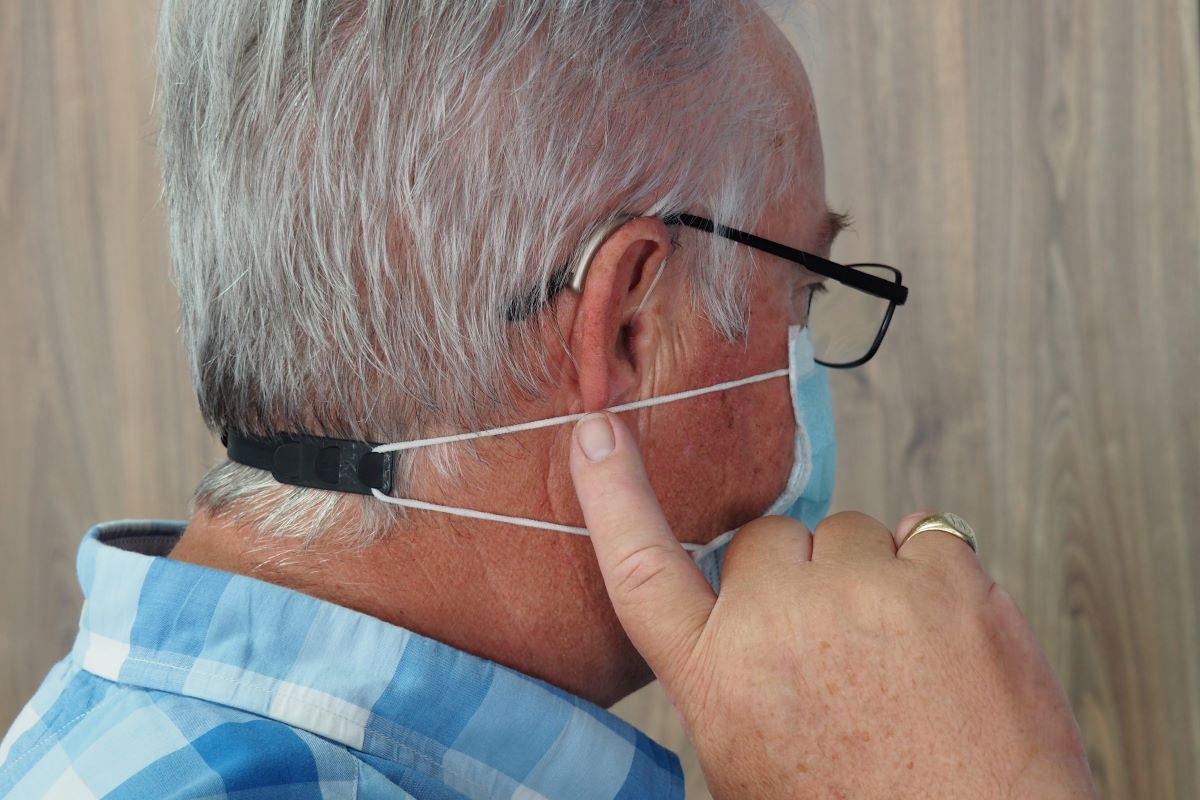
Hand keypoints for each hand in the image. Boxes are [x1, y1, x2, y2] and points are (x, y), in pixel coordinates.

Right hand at [569, 412, 1095, 798]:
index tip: (597, 434)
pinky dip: (938, 570)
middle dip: (799, 573)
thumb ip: (729, 675)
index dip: (613, 493)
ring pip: (849, 530)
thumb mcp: (749, 763)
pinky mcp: (943, 580)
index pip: (640, 566)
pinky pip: (926, 530)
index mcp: (715, 677)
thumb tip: (747, 615)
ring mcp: (860, 593)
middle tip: (837, 643)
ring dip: (869, 571)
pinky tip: (945, 637)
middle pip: (768, 537)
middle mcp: (775, 623)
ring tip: (900, 656)